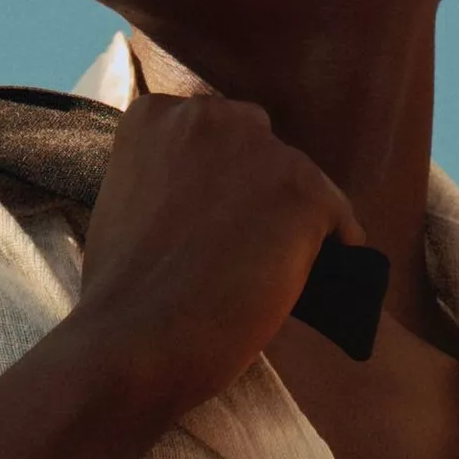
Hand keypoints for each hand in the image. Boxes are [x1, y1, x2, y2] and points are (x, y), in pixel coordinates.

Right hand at [64, 89, 357, 398]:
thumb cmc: (119, 296)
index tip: (218, 219)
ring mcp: (258, 150)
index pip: (212, 136)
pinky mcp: (302, 190)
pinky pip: (339, 218)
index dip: (220, 180)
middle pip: (260, 148)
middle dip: (258, 190)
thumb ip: (166, 181)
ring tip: (268, 275)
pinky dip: (334, 251)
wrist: (132, 343)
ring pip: (300, 183)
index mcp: (156, 116)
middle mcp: (208, 115)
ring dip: (292, 222)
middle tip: (245, 248)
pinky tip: (307, 285)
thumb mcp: (125, 204)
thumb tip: (208, 200)